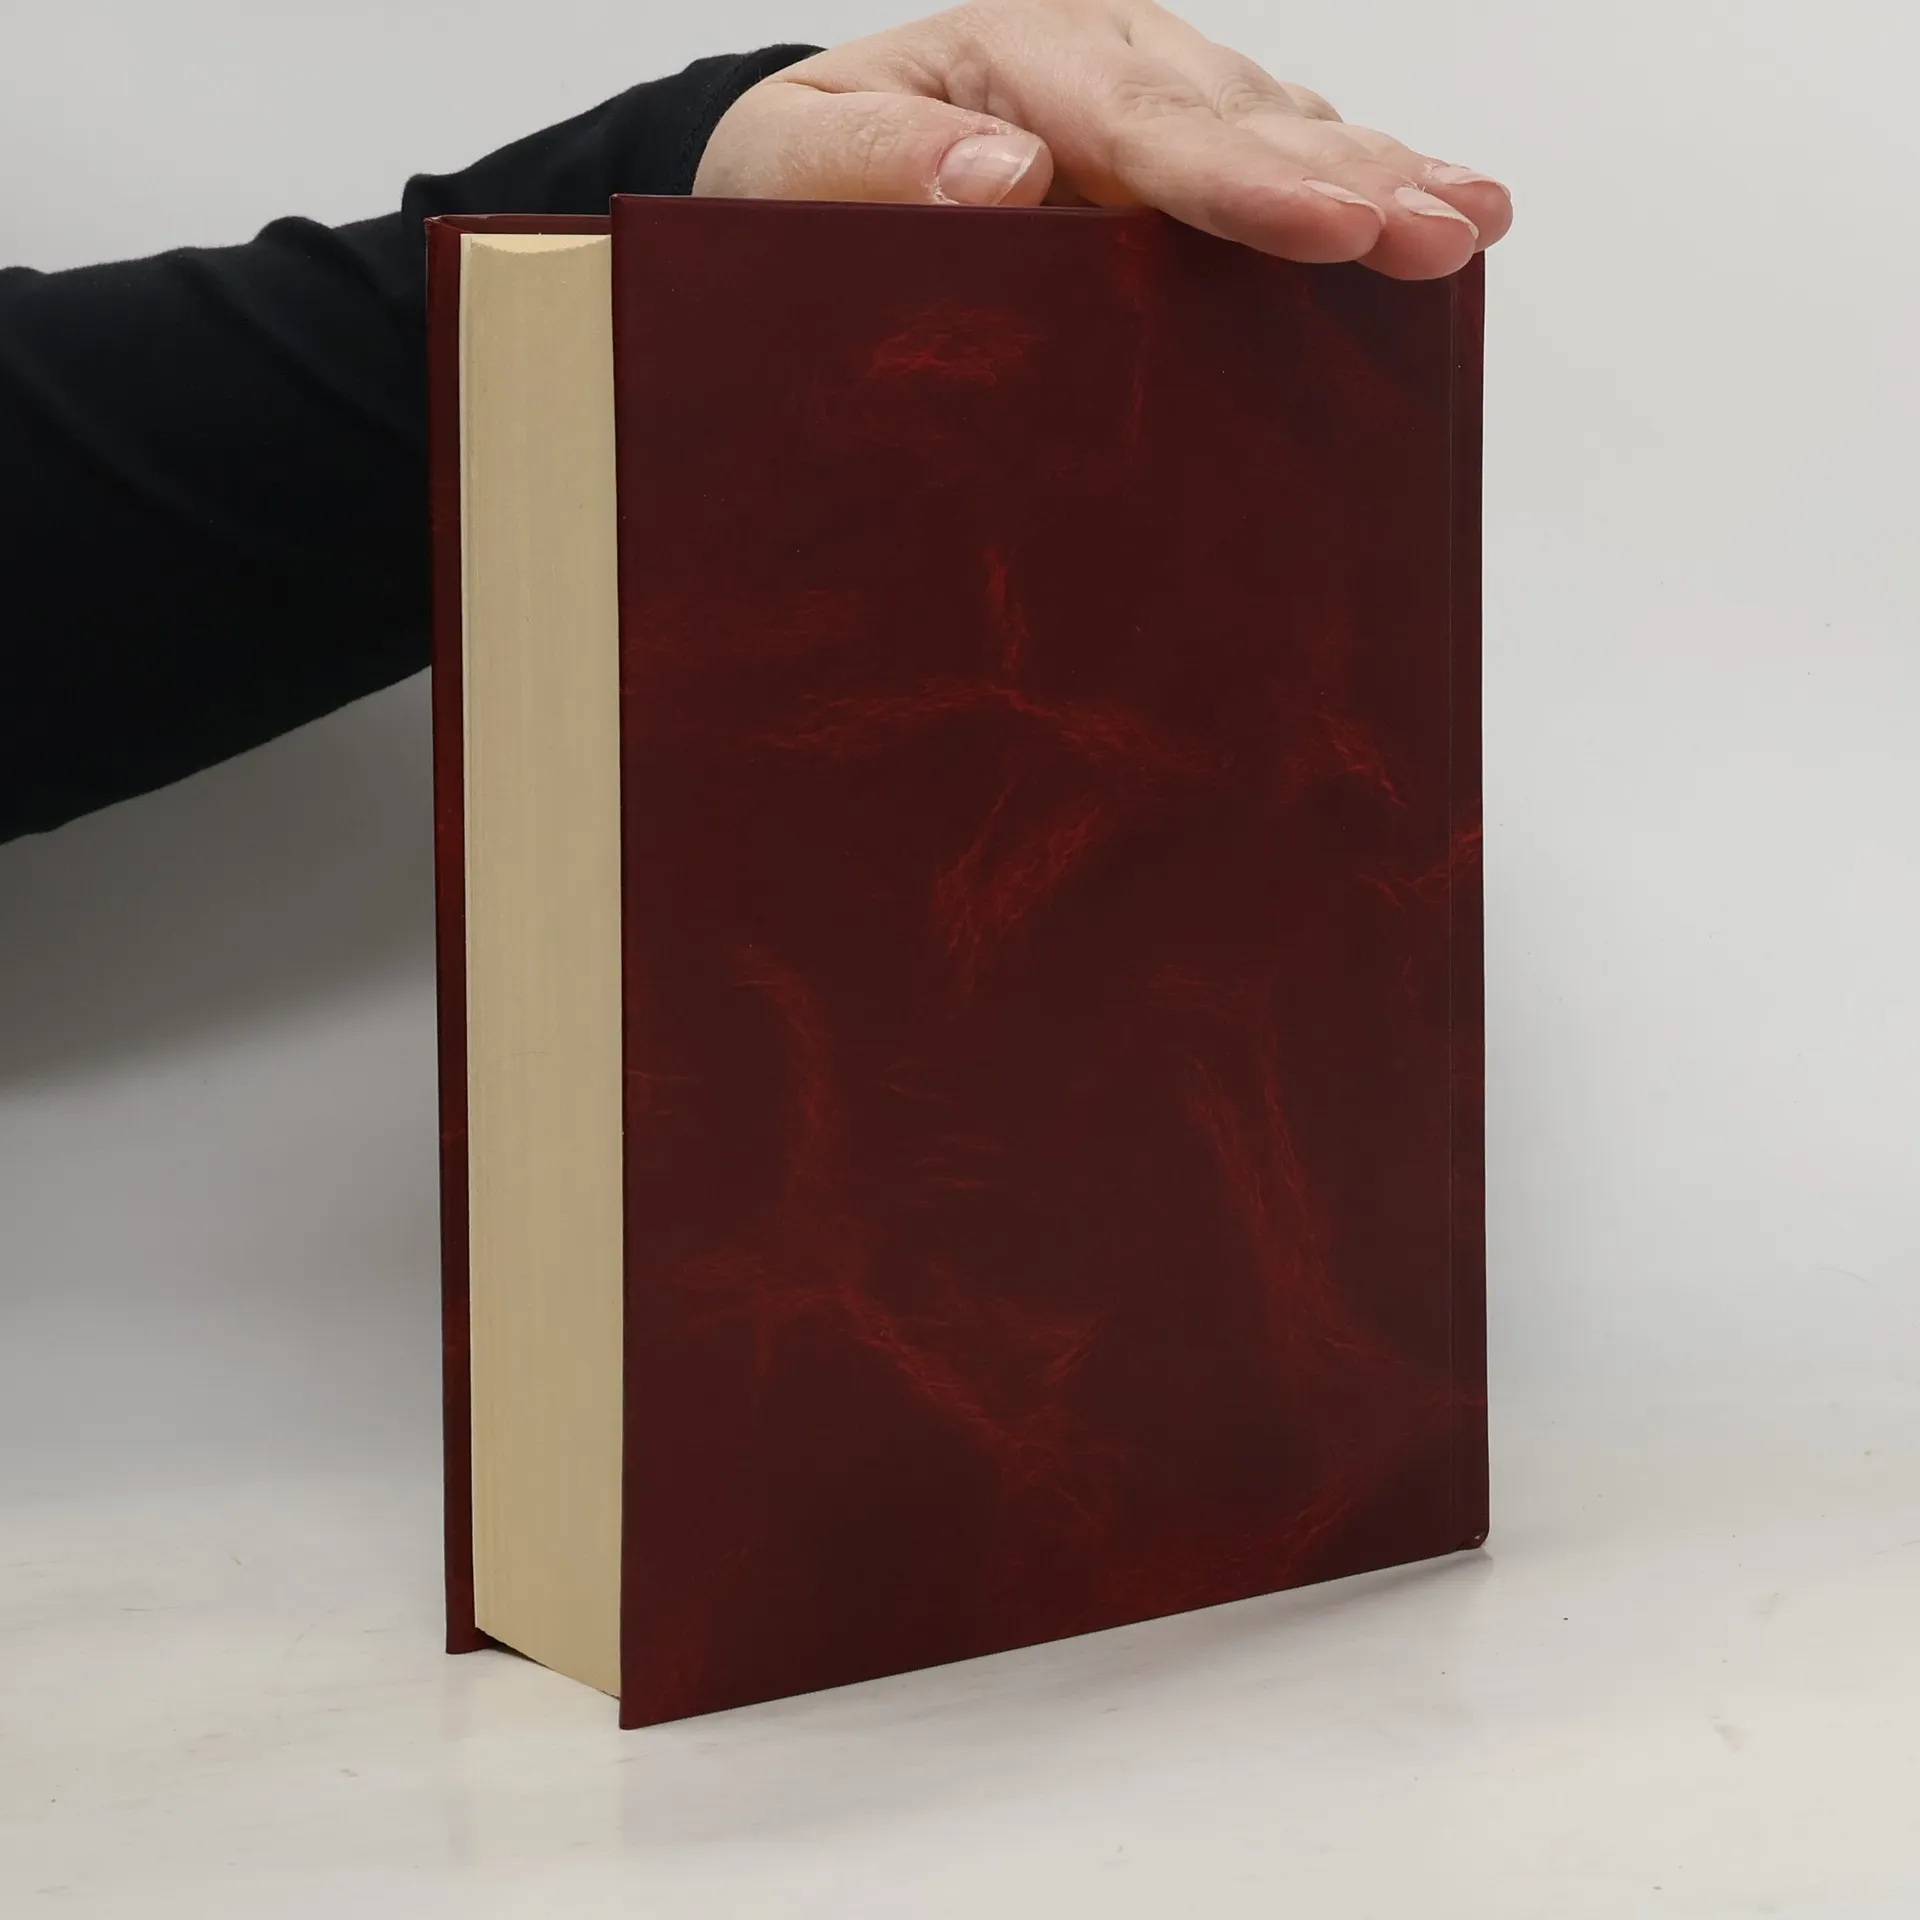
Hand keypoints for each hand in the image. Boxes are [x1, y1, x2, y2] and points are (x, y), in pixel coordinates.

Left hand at [694, 0, 1510, 280]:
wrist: (813, 174)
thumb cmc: (798, 177)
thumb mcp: (790, 167)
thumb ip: (879, 165)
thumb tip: (999, 171)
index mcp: (1016, 53)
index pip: (1142, 123)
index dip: (1241, 179)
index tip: (1329, 222)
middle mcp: (1104, 62)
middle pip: (1240, 121)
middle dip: (1351, 179)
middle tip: (1444, 230)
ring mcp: (1153, 102)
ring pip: (1283, 131)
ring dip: (1385, 176)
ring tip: (1472, 221)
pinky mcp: (1179, 153)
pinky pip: (1278, 163)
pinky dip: (1362, 187)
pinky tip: (1441, 209)